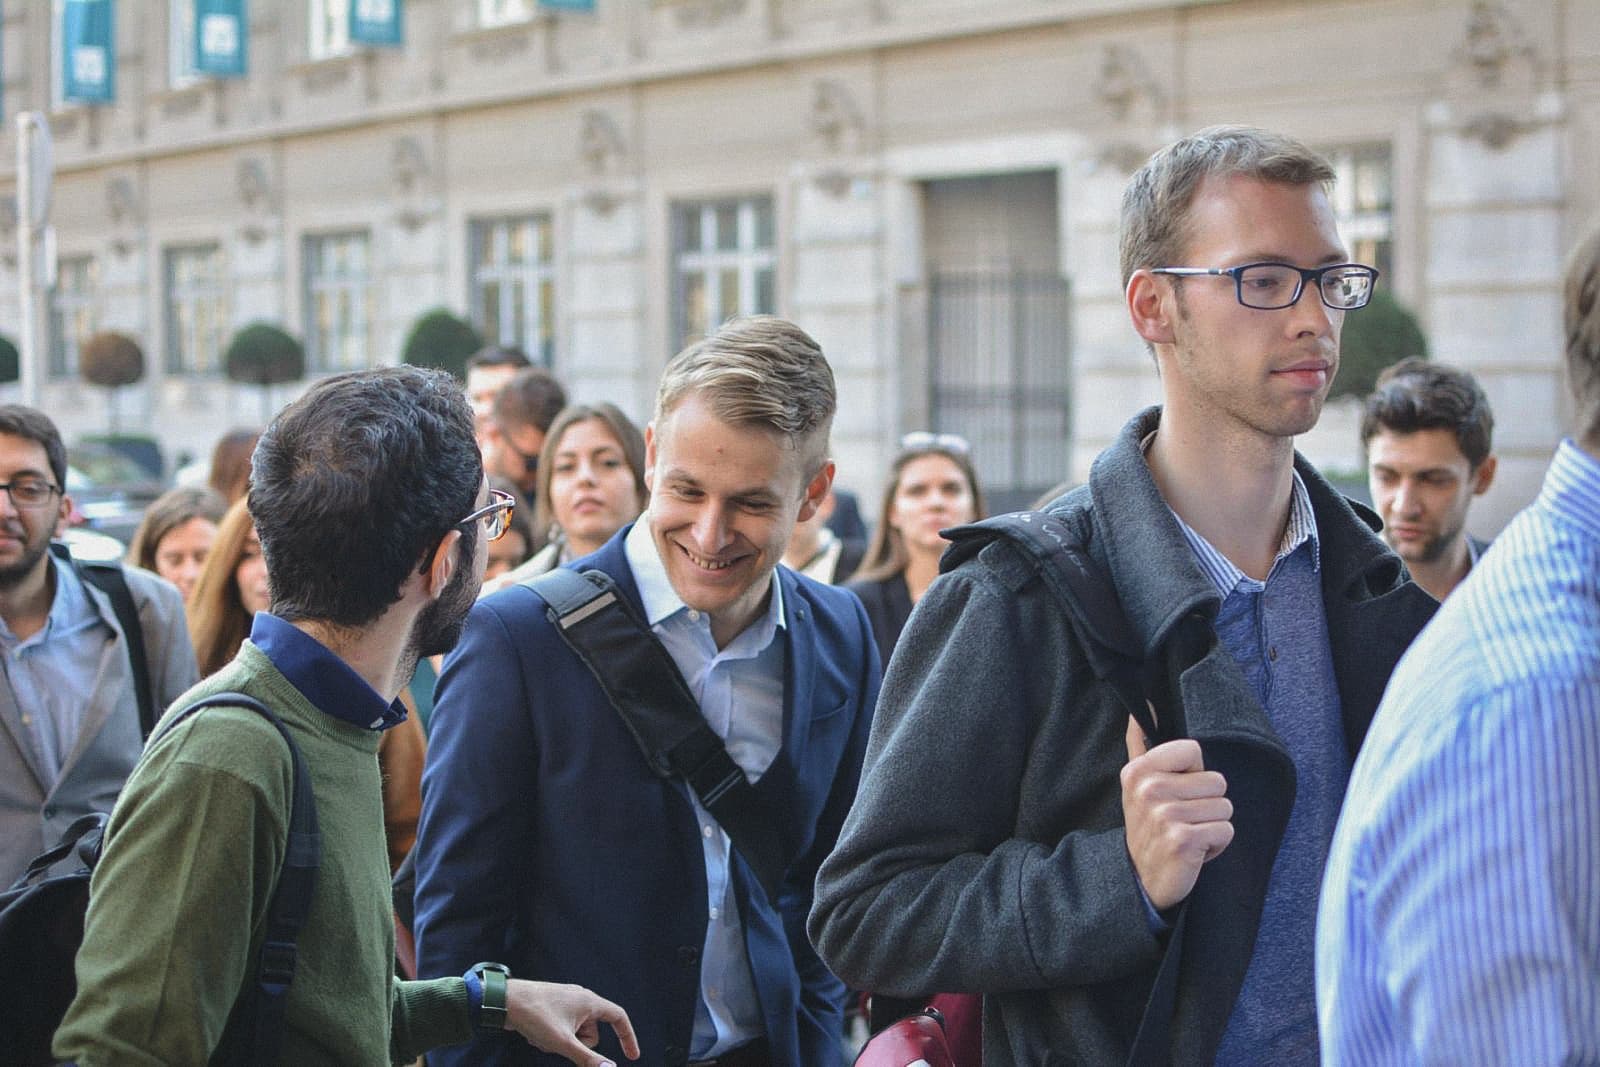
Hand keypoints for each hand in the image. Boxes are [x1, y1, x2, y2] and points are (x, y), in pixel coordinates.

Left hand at [504, 979, 639, 1065]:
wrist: (506, 1001)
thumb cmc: (535, 1014)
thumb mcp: (564, 1042)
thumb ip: (587, 1058)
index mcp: (589, 1001)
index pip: (618, 1017)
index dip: (627, 1037)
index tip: (631, 1055)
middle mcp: (581, 999)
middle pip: (592, 1032)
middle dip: (577, 1045)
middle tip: (560, 1044)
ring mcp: (566, 1003)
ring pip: (575, 1033)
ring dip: (562, 1042)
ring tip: (544, 1037)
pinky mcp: (554, 1008)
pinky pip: (562, 1029)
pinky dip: (552, 1037)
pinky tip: (537, 1033)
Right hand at [1121, 716, 1232, 910]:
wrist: (1141, 879)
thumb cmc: (1148, 827)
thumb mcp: (1137, 785)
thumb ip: (1139, 745)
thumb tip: (1139, 710)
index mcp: (1138, 771)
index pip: (1193, 749)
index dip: (1193, 774)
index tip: (1175, 792)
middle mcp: (1149, 789)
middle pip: (1217, 781)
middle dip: (1207, 804)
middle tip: (1182, 821)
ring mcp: (1165, 815)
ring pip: (1225, 807)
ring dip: (1212, 826)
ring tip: (1188, 835)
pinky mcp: (1183, 840)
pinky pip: (1226, 830)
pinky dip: (1216, 846)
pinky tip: (1194, 851)